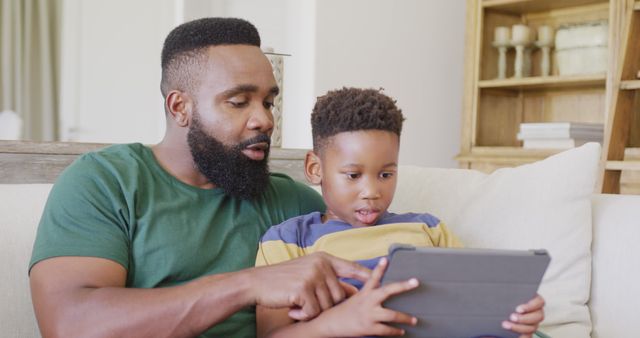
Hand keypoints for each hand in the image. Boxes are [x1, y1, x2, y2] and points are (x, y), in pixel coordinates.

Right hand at [249, 252, 370, 319]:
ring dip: (313, 311)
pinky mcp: (304, 289)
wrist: (257, 283)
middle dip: (326, 305)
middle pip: (339, 295)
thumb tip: (353, 293)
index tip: (383, 278)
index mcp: (323, 259)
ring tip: (297, 304)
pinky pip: (314, 312)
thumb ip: (329, 279)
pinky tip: (292, 309)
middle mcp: (321, 265)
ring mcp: (312, 276)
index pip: (351, 267)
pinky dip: (303, 315)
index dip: (367, 275)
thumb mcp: (308, 272)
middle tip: (307, 304)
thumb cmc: (282, 280)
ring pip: (327, 305)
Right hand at [309, 257, 418, 336]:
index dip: (380, 267)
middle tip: (416, 282)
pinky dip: (396, 331)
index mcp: (364, 293)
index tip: (386, 259)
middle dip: (403, 286)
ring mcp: (369, 315)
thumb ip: (368, 294)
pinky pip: (387, 330)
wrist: (330, 324)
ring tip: (414, 320)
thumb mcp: (354, 298)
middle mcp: (367, 301)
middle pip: (387, 291)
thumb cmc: (344, 311)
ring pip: (392, 315)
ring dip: (405, 318)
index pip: (372, 277)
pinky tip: (401, 331)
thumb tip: (383, 293)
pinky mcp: (369, 328)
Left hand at [502, 294, 544, 337]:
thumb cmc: (504, 299)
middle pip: (538, 317)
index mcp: (534, 300)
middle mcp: (536, 312)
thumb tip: (501, 288)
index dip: (530, 306)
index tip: (518, 309)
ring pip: (532, 327)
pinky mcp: (527, 332)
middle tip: (511, 317)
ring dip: (519, 327)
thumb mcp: (506, 292)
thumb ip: (509, 290)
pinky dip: (520, 336)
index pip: (539, 302)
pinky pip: (527, 336)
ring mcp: (533, 323)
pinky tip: (510, 334)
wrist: (499, 310)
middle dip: (524, 318)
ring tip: (505, 325)